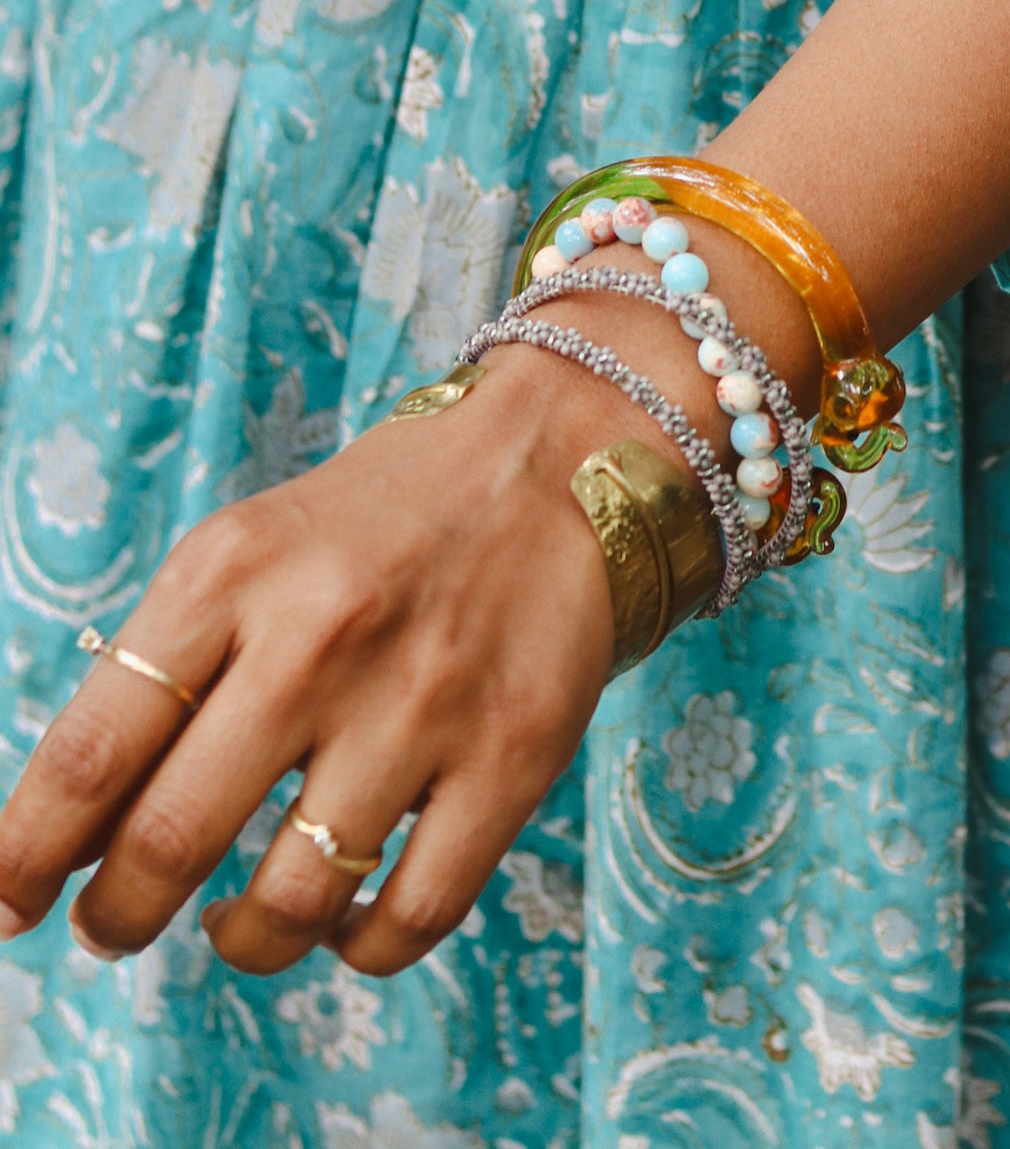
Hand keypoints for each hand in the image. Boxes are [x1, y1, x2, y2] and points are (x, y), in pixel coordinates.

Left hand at [0, 351, 640, 980]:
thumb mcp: (247, 556)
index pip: (94, 748)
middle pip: (169, 840)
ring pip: (288, 905)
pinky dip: (357, 948)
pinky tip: (344, 921)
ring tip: (235, 925)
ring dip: (239, 942)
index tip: (1, 909)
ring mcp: (422, 701)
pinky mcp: (513, 754)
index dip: (25, 854)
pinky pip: (409, 918)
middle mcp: (319, 636)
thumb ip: (163, 677)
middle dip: (117, 919)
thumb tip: (71, 841)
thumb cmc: (370, 528)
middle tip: (113, 928)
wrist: (556, 458)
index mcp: (231, 574)